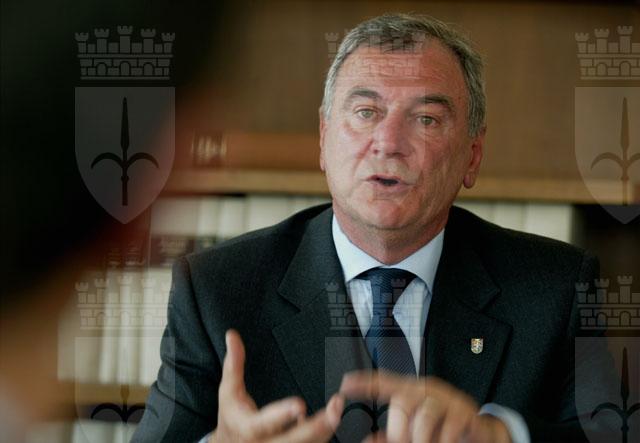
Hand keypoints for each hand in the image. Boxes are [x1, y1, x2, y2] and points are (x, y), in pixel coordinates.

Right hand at [209, 330, 343, 442]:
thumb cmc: (232, 417)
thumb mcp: (228, 391)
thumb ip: (234, 364)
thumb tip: (232, 335)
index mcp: (247, 428)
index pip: (263, 423)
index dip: (281, 415)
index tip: (300, 404)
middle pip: (292, 441)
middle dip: (315, 427)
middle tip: (334, 409)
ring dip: (324, 431)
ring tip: (337, 409)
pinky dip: (322, 437)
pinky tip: (330, 421)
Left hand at [339, 371, 509, 442]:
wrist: (479, 430)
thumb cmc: (442, 427)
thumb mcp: (416, 428)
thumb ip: (393, 434)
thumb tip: (369, 440)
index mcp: (412, 391)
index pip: (384, 382)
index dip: (364, 383)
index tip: (345, 385)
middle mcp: (427, 390)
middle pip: (402, 403)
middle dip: (399, 430)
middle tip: (404, 442)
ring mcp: (446, 399)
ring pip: (424, 417)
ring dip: (421, 439)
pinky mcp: (464, 412)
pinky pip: (447, 429)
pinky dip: (443, 441)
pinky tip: (444, 442)